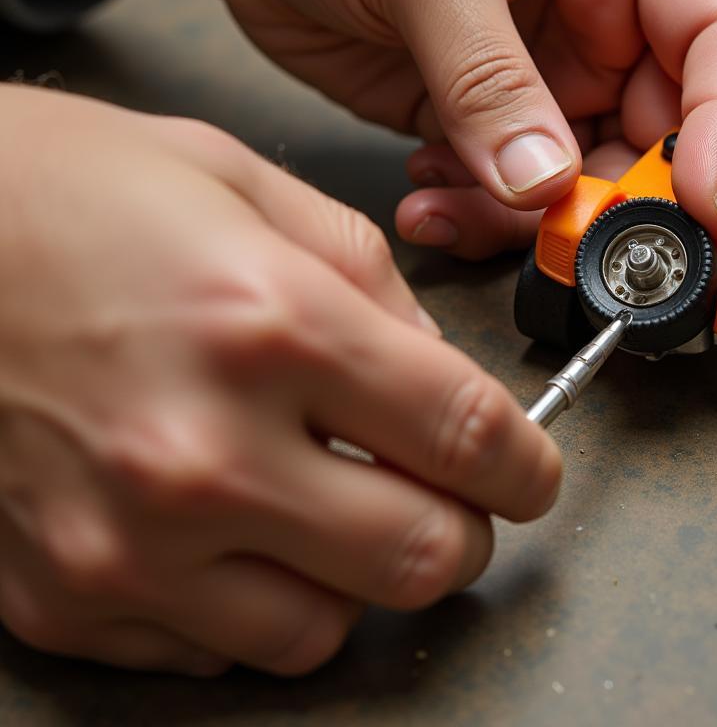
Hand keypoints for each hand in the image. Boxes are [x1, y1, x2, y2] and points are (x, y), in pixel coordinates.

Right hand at [0, 86, 559, 674]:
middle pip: (420, 556)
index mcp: (269, 324)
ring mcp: (127, 541)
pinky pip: (218, 653)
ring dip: (360, 575)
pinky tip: (240, 528)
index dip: (527, 464)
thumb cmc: (74, 194)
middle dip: (462, 528)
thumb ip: (368, 279)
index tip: (532, 469)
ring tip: (336, 507)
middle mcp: (201, 450)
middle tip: (448, 492)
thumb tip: (437, 368)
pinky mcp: (64, 595)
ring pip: (326, 631)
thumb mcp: (246, 185)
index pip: (465, 434)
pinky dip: (259, 600)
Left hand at [15, 0, 716, 252]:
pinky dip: (479, 215)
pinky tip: (427, 191)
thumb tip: (545, 184)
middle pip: (663, 134)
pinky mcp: (484, 117)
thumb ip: (489, 75)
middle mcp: (601, 10)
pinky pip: (511, 195)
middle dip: (619, 198)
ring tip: (454, 204)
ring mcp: (544, 73)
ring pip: (584, 181)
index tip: (701, 206)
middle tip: (560, 236)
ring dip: (530, 219)